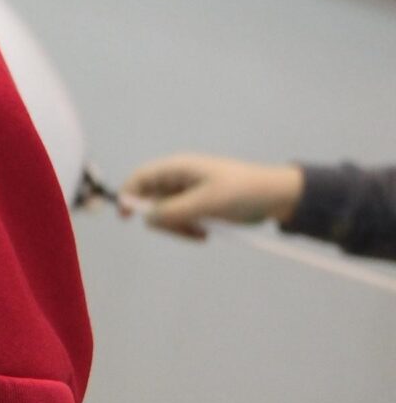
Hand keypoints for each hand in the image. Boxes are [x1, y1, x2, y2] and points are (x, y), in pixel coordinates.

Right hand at [119, 152, 303, 240]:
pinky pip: (181, 221)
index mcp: (178, 169)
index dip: (128, 195)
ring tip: (202, 234)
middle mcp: (179, 180)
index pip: (141, 178)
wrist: (277, 197)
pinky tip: (206, 234)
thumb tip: (146, 218)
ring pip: (165, 214)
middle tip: (185, 231)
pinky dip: (189, 230)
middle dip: (162, 220)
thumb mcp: (208, 202)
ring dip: (178, 228)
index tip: (126, 217)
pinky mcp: (199, 207)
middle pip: (151, 200)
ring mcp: (188, 194)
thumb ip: (174, 211)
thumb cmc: (242, 191)